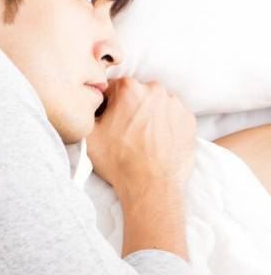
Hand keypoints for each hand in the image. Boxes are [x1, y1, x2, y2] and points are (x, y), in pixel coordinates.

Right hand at [87, 77, 196, 198]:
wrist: (151, 186)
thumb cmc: (119, 161)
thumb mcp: (87, 135)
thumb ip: (86, 111)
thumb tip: (89, 105)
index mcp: (128, 89)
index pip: (110, 89)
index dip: (105, 105)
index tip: (106, 121)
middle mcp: (154, 91)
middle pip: (135, 94)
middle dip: (128, 108)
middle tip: (123, 132)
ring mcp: (175, 105)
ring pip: (154, 105)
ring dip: (147, 116)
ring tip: (140, 139)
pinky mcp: (188, 120)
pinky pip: (172, 117)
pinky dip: (164, 126)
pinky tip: (155, 142)